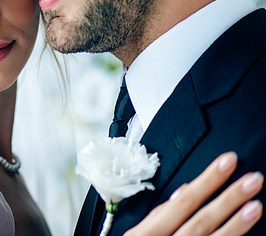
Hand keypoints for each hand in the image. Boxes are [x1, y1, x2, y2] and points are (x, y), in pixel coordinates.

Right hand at [125, 152, 262, 235]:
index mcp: (149, 233)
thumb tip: (183, 191)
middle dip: (228, 198)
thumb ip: (159, 215)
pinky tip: (247, 233)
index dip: (208, 180)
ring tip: (256, 205)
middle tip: (254, 179)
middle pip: (203, 219)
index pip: (184, 201)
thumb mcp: (136, 235)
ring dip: (237, 223)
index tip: (227, 163)